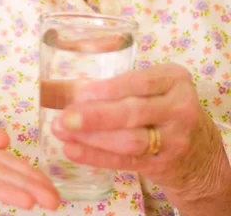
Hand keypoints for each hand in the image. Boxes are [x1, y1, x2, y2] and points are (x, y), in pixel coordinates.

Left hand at [52, 64, 226, 201]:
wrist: (198, 151)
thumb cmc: (159, 107)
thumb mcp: (145, 87)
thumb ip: (98, 85)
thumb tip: (44, 86)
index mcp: (173, 78)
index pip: (140, 81)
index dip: (108, 88)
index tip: (79, 93)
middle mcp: (179, 107)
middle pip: (134, 112)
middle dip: (96, 116)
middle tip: (64, 118)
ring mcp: (174, 139)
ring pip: (130, 140)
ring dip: (92, 138)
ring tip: (62, 132)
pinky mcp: (162, 164)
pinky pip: (125, 161)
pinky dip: (96, 156)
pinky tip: (72, 150)